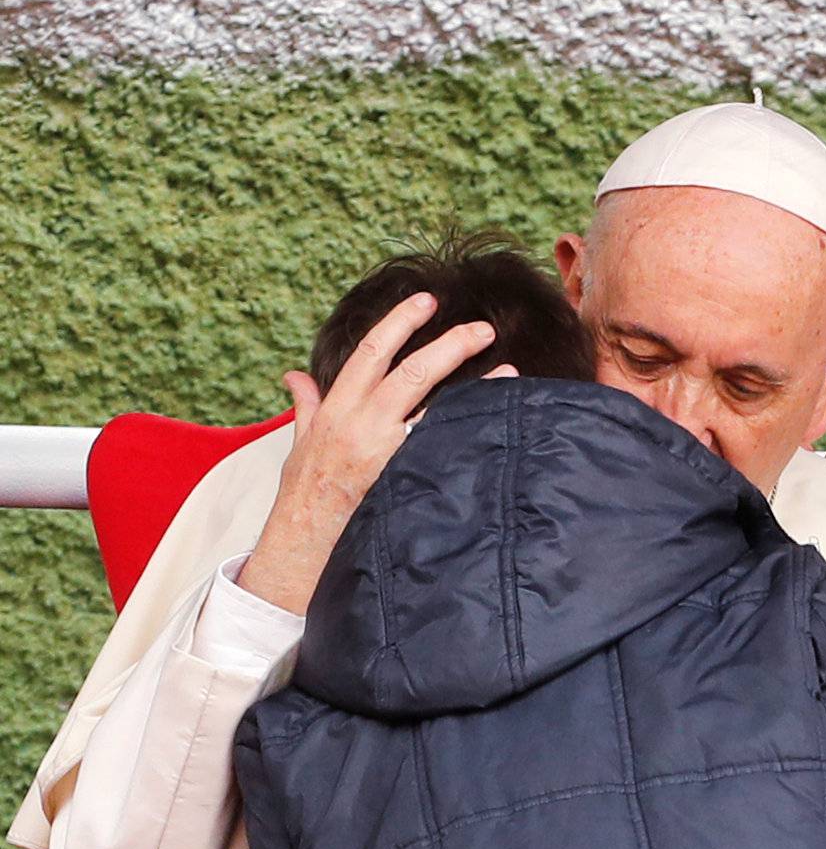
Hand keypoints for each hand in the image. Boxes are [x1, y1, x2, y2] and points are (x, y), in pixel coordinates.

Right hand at [239, 293, 512, 614]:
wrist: (301, 547)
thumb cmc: (302, 497)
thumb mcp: (299, 444)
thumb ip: (306, 406)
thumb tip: (294, 376)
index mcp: (338, 409)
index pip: (371, 351)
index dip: (400, 321)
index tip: (427, 300)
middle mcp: (362, 426)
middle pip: (413, 371)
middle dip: (450, 344)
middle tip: (482, 328)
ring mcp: (385, 455)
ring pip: (435, 409)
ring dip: (476, 388)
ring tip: (508, 371)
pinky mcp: (403, 482)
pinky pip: (441, 451)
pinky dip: (468, 434)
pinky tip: (495, 424)